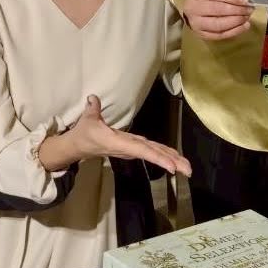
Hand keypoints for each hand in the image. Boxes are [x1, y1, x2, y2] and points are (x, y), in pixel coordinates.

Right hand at [40, 95, 191, 176]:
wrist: (78, 147)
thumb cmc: (84, 134)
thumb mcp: (87, 120)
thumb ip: (93, 109)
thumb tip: (93, 98)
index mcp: (120, 143)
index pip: (142, 150)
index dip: (158, 158)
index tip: (172, 167)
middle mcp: (129, 148)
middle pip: (154, 154)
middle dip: (172, 162)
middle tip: (189, 170)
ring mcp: (131, 148)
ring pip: (154, 153)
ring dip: (172, 159)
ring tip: (187, 167)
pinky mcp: (132, 146)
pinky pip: (151, 150)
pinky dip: (164, 154)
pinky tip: (175, 158)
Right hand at [181, 0, 252, 40]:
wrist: (189, 3)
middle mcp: (192, 8)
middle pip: (218, 10)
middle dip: (237, 10)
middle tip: (249, 9)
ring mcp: (196, 23)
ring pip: (218, 25)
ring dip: (236, 22)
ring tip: (247, 17)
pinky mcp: (200, 34)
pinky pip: (219, 35)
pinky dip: (233, 32)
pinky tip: (243, 26)